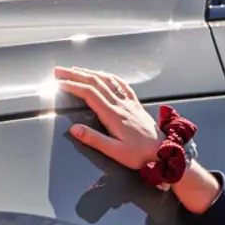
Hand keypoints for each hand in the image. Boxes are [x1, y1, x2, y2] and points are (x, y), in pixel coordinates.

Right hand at [54, 67, 220, 212]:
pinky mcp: (136, 105)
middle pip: (95, 82)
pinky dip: (109, 76)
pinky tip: (104, 74)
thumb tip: (74, 129)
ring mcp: (129, 103)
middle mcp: (121, 105)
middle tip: (59, 71)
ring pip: (107, 80)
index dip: (73, 86)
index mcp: (113, 115)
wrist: (165, 151)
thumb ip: (94, 139)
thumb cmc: (140, 154)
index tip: (59, 83)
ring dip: (89, 72)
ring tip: (75, 70)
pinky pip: (122, 84)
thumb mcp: (115, 151)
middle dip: (75, 75)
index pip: (89, 94)